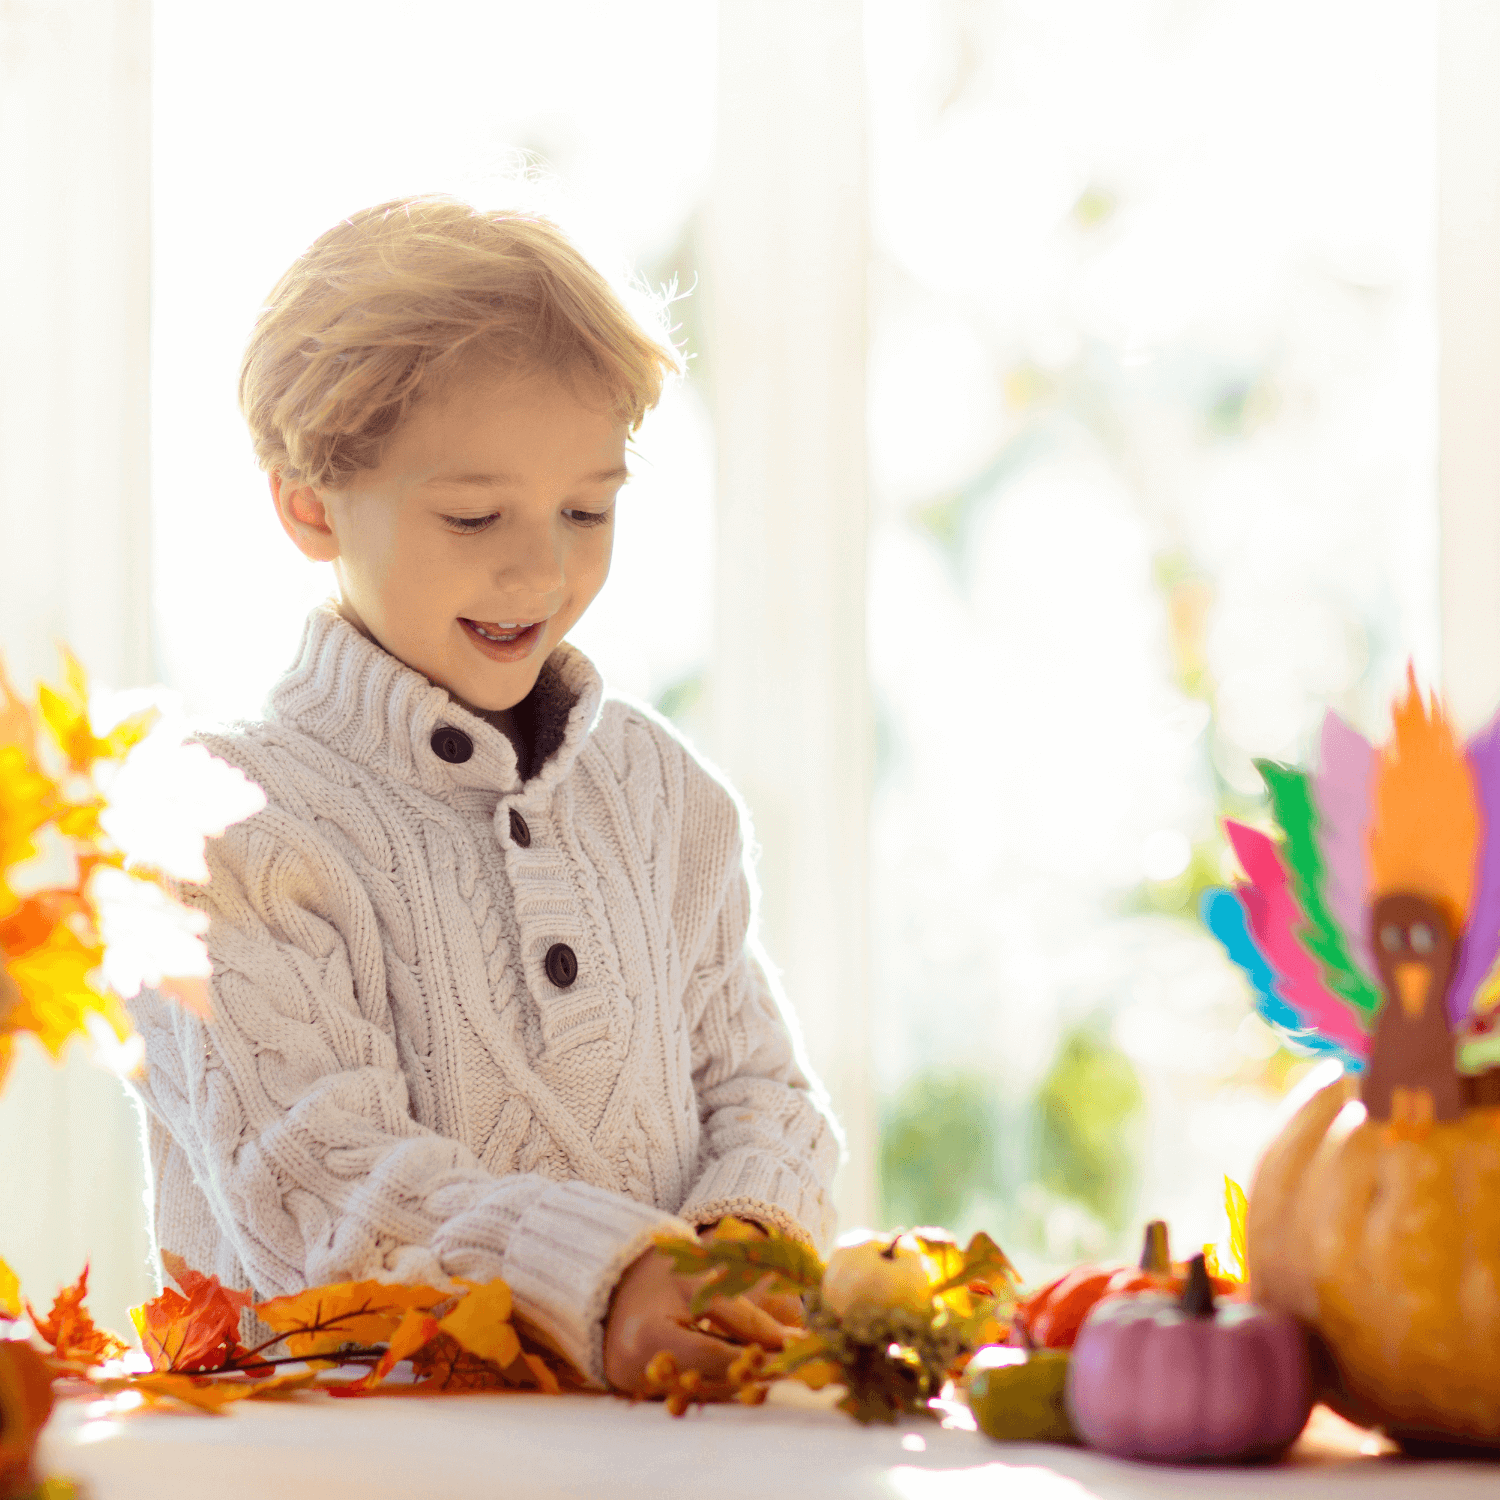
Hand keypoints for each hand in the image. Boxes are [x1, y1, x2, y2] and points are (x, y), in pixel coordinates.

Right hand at [602, 1234, 802, 1394]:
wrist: (606, 1280)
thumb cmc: (655, 1271)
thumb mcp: (696, 1279)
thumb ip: (739, 1311)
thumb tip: (787, 1342)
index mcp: (648, 1336)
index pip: (713, 1352)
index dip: (756, 1353)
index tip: (793, 1351)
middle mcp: (637, 1370)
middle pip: (709, 1381)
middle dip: (753, 1373)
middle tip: (793, 1366)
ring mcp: (636, 1385)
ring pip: (701, 1392)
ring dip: (739, 1383)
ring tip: (776, 1370)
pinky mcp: (639, 1392)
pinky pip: (686, 1393)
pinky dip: (715, 1384)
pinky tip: (744, 1376)